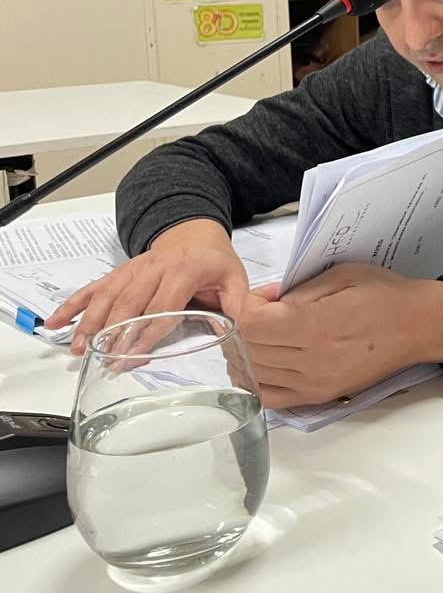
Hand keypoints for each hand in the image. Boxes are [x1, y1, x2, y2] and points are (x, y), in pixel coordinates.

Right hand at [46, 218, 247, 354]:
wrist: (195, 231)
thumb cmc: (214, 259)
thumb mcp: (234, 278)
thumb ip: (236, 304)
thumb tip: (237, 329)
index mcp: (184, 270)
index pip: (163, 306)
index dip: (147, 333)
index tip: (134, 356)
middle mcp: (154, 268)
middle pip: (130, 304)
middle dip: (115, 334)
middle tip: (103, 360)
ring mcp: (133, 269)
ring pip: (107, 297)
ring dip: (90, 323)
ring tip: (78, 349)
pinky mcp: (120, 272)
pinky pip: (93, 288)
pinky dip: (72, 305)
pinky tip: (55, 323)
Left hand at [229, 263, 442, 408]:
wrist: (418, 326)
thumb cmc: (384, 295)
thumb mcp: (340, 275)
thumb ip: (297, 289)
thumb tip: (264, 300)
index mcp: (315, 325)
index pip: (251, 324)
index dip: (247, 307)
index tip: (265, 298)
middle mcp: (311, 359)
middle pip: (247, 350)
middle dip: (244, 328)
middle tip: (261, 314)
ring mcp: (314, 382)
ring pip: (253, 374)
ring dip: (247, 353)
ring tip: (262, 336)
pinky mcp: (320, 395)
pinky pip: (270, 398)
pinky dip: (256, 382)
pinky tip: (263, 364)